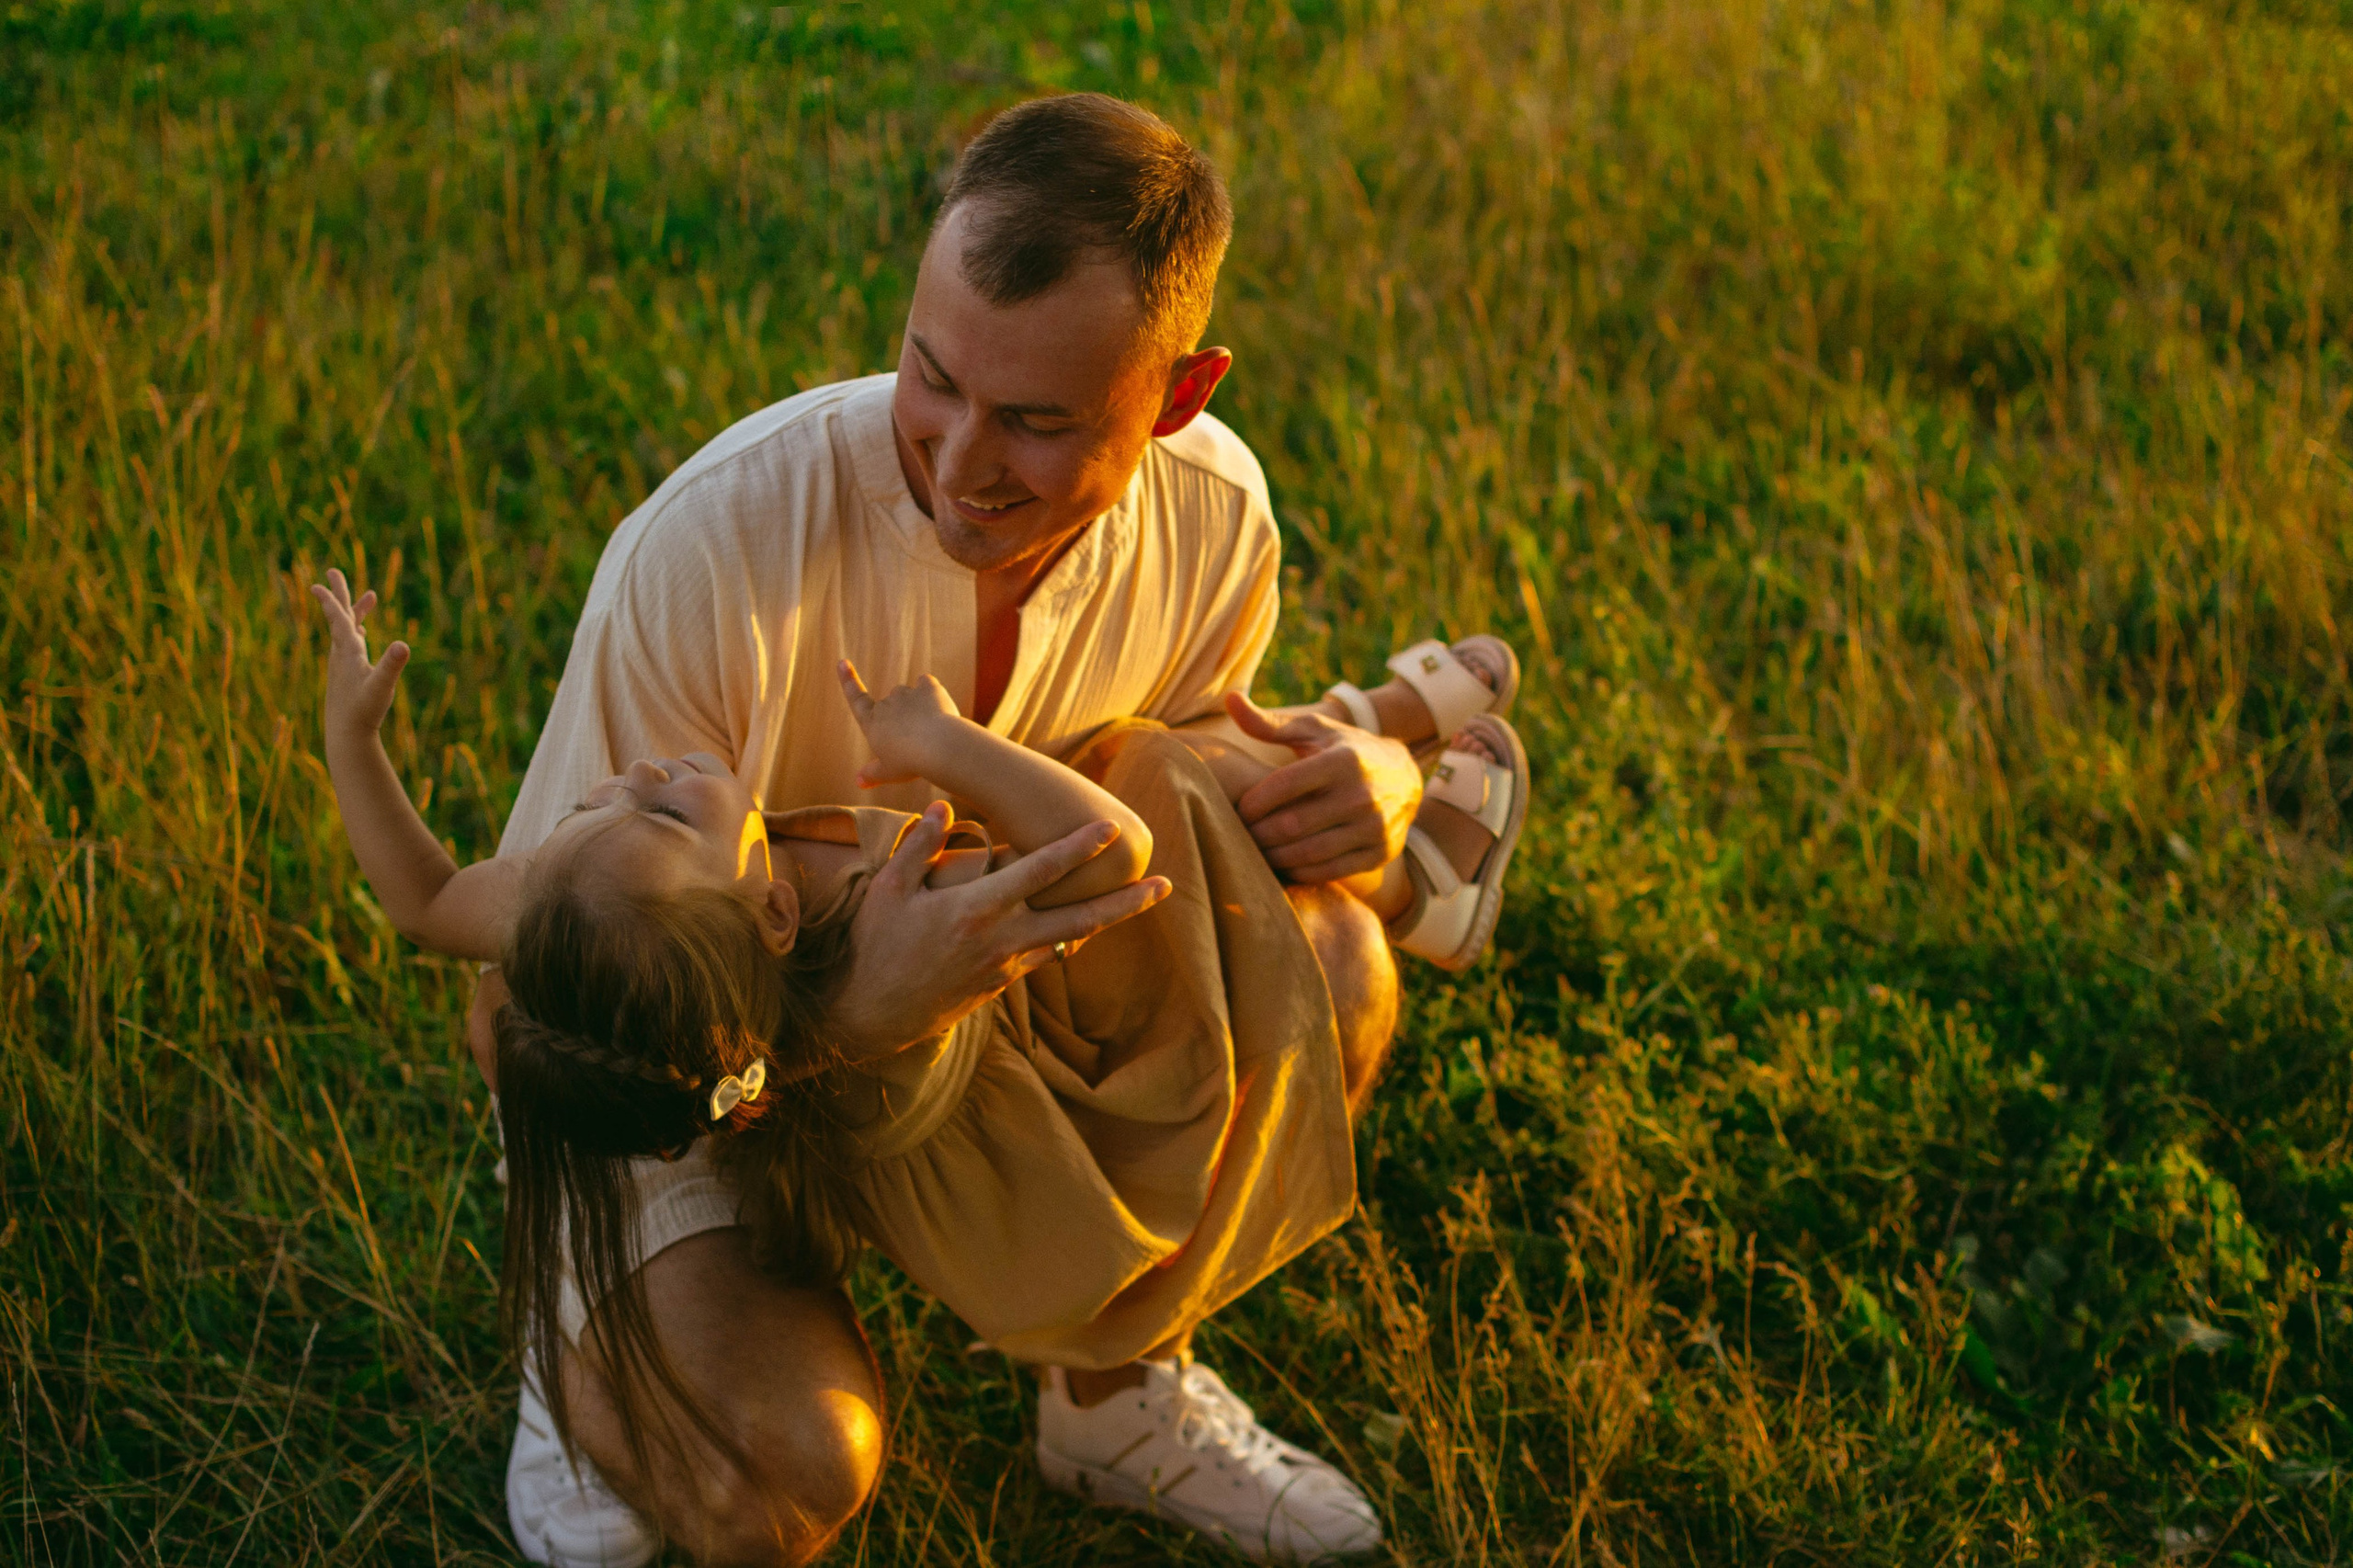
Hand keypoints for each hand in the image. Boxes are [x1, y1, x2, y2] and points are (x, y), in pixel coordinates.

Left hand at [310, 568, 408, 739]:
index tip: (318, 583)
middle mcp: (342, 655)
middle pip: (340, 618)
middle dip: (339, 595)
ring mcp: (343, 664)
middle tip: (333, 571)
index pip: (338, 620)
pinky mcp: (347, 674)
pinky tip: (361, 633)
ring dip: (356, 612)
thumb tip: (404, 645)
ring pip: (347, 631)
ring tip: (369, 598)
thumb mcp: (381, 687)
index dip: (330, 600)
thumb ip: (392, 665)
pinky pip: (350, 646)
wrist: (346, 735)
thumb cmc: (363, 711)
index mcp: (348, 652)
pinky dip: (356, 633)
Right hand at [827, 802, 1170, 1057]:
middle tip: (1164, 882)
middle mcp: (1002, 940)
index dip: (1078, 848)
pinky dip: (1070, 938)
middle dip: (1125, 901)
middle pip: (1079, 918)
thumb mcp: (888, 891)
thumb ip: (920, 847)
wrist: (870, 1015)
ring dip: (1109, 919)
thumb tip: (945, 806)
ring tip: (1143, 900)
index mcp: (976, 910)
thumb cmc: (875, 946)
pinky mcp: (1002, 985)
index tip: (1109, 829)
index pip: (1039, 872)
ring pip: (1070, 940)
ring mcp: (1006, 967)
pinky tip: (1089, 925)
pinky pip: (1045, 955)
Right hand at [838, 660, 963, 786]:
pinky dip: (931, 692)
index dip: (848, 680)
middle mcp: (886, 704)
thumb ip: (873, 774)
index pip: (856, 699)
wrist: (938, 747)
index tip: (842, 661)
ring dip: (917, 705)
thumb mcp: (888, 773)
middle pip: (891, 703)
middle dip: (902, 716)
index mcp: (872, 724)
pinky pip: (927, 683)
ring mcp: (907, 694)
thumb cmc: (910, 763)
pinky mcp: (928, 688)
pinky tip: (938, 705)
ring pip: (909, 694)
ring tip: (932, 730)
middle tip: (918, 741)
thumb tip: (858, 781)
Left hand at [1225, 691, 1419, 882]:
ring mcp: (1374, 827)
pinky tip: (1283, 863)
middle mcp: (1362, 794)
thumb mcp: (1314, 730)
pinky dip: (1298, 871)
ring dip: (1273, 856)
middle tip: (1241, 834)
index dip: (1253, 802)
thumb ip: (1269, 723)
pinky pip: (1328, 871)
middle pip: (1291, 824)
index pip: (1284, 785)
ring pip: (1307, 853)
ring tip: (1256, 850)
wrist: (1405, 777)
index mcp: (1343, 760)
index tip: (1239, 809)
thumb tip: (1230, 699)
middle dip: (1257, 833)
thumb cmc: (1345, 749)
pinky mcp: (1380, 853)